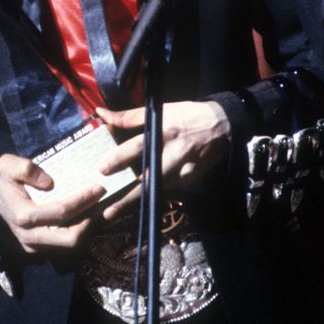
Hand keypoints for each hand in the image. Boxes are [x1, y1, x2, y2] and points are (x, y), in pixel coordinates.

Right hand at [0, 152, 103, 251]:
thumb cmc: (2, 180)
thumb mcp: (7, 166)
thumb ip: (26, 169)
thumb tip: (49, 182)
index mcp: (23, 216)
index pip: (61, 212)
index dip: (83, 201)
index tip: (99, 188)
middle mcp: (29, 236)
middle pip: (69, 238)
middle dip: (90, 220)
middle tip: (102, 202)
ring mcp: (33, 246)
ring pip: (68, 245)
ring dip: (86, 228)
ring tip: (98, 208)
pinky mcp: (37, 248)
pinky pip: (62, 245)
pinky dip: (77, 231)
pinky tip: (86, 216)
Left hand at [94, 101, 230, 219]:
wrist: (222, 126)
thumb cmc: (187, 115)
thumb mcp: (161, 110)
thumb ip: (130, 116)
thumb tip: (102, 114)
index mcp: (164, 131)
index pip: (138, 146)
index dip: (120, 158)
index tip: (101, 169)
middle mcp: (174, 153)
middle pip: (147, 179)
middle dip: (127, 196)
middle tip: (106, 210)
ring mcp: (184, 169)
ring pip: (156, 189)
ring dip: (135, 202)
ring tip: (113, 213)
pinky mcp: (190, 179)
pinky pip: (167, 189)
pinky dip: (151, 194)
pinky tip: (136, 203)